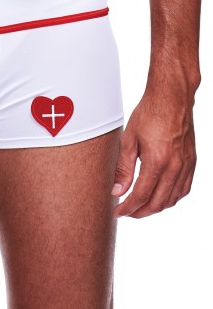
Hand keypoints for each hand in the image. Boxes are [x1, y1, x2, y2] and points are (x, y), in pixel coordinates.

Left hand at [111, 87, 196, 217]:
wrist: (172, 96)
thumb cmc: (150, 113)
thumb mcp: (129, 139)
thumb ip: (124, 168)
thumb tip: (118, 190)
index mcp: (157, 160)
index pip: (141, 195)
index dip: (128, 207)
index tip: (119, 212)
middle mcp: (175, 166)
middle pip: (158, 202)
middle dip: (140, 212)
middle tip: (127, 212)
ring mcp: (186, 165)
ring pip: (172, 199)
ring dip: (156, 207)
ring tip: (141, 206)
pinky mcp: (192, 161)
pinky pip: (184, 189)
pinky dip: (172, 197)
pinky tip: (161, 196)